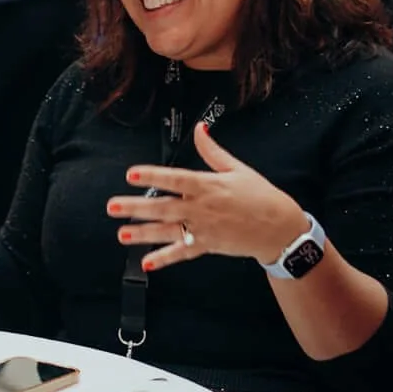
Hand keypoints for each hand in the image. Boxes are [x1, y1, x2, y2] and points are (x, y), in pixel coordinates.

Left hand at [107, 121, 307, 270]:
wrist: (279, 228)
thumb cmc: (260, 196)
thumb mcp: (237, 168)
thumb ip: (212, 151)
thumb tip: (200, 129)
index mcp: (208, 185)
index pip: (175, 179)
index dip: (152, 176)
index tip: (131, 174)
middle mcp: (202, 208)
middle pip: (163, 207)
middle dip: (136, 207)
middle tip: (113, 207)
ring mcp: (203, 229)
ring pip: (167, 231)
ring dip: (143, 233)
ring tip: (122, 234)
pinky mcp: (207, 245)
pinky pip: (182, 252)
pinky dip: (164, 258)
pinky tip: (147, 262)